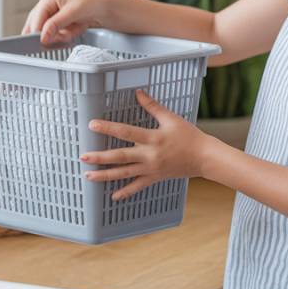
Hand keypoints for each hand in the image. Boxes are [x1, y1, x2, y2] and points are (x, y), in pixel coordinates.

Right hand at [21, 0, 112, 44]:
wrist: (110, 6)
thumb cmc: (94, 1)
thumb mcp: (73, 12)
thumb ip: (55, 24)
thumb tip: (42, 37)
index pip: (36, 19)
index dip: (39, 32)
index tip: (44, 42)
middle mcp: (49, 6)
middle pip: (40, 28)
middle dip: (53, 35)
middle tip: (64, 35)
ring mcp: (56, 16)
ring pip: (50, 34)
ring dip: (63, 35)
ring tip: (76, 27)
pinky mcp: (64, 23)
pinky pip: (60, 35)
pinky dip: (70, 35)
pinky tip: (79, 27)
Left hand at [81, 89, 210, 199]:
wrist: (204, 157)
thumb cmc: (189, 135)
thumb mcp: (171, 118)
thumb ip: (152, 106)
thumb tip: (138, 92)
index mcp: (152, 138)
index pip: (126, 132)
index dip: (108, 128)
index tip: (92, 125)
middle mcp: (149, 155)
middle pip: (120, 156)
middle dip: (100, 157)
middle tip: (83, 157)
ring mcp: (151, 169)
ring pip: (124, 173)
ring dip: (105, 175)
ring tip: (88, 176)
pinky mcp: (154, 177)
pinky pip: (138, 186)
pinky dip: (125, 192)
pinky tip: (113, 196)